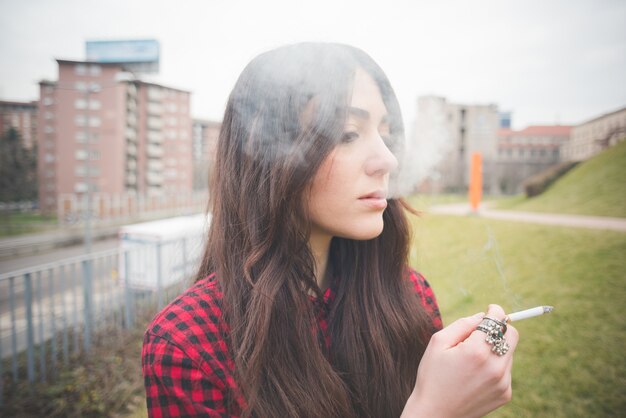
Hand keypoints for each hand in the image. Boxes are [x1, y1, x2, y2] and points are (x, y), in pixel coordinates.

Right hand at [403, 304, 518, 417]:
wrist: (435, 413)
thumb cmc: (432, 375)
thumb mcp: (438, 343)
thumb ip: (462, 324)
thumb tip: (482, 316)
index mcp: (476, 351)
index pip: (497, 320)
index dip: (494, 311)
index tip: (489, 311)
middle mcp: (495, 366)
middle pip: (512, 335)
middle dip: (500, 329)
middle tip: (483, 333)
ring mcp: (503, 382)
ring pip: (509, 352)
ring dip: (495, 349)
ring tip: (472, 360)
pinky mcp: (505, 393)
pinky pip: (506, 370)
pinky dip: (495, 366)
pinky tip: (476, 375)